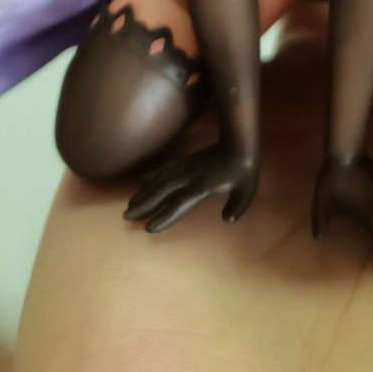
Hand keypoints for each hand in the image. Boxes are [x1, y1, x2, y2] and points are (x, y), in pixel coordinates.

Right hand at [123, 141, 258, 231]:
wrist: (239, 143)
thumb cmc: (243, 170)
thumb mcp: (246, 190)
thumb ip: (237, 206)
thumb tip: (228, 219)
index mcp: (202, 186)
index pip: (179, 203)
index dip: (164, 216)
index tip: (149, 228)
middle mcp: (189, 177)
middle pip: (162, 192)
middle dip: (144, 205)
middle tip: (126, 216)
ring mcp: (185, 167)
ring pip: (159, 181)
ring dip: (144, 192)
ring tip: (129, 204)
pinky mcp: (185, 161)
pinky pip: (164, 169)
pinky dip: (151, 175)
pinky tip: (141, 180)